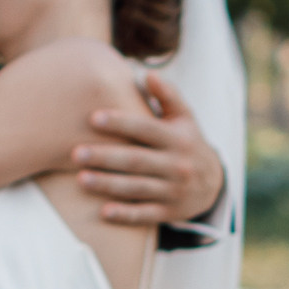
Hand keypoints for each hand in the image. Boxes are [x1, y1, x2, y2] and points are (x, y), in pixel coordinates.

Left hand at [71, 73, 225, 228]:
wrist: (213, 184)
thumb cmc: (187, 143)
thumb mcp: (185, 118)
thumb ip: (167, 95)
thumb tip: (148, 73)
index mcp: (177, 139)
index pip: (146, 129)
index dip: (121, 123)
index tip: (93, 118)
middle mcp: (176, 165)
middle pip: (136, 160)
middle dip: (105, 157)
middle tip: (75, 153)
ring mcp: (173, 191)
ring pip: (137, 188)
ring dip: (108, 184)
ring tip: (80, 179)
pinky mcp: (169, 212)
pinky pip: (145, 215)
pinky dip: (125, 214)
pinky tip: (103, 211)